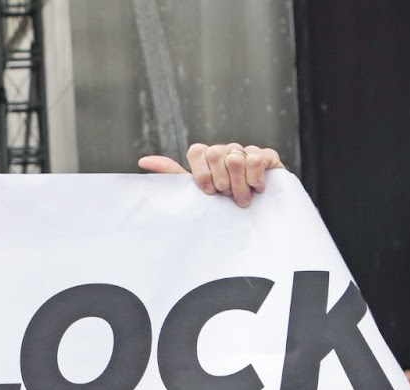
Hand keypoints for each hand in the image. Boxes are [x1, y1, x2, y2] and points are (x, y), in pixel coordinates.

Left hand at [139, 142, 283, 207]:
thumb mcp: (194, 194)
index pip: (197, 150)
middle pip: (215, 153)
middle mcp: (225, 151)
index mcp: (207, 157)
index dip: (201, 173)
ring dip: (238, 185)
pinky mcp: (267, 156)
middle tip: (227, 197)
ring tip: (242, 199)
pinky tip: (257, 189)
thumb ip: (172, 176)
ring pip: (235, 158)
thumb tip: (143, 160)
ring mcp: (246, 151)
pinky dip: (254, 179)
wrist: (255, 218)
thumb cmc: (221, 207)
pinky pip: (256, 159)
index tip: (208, 192)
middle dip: (221, 182)